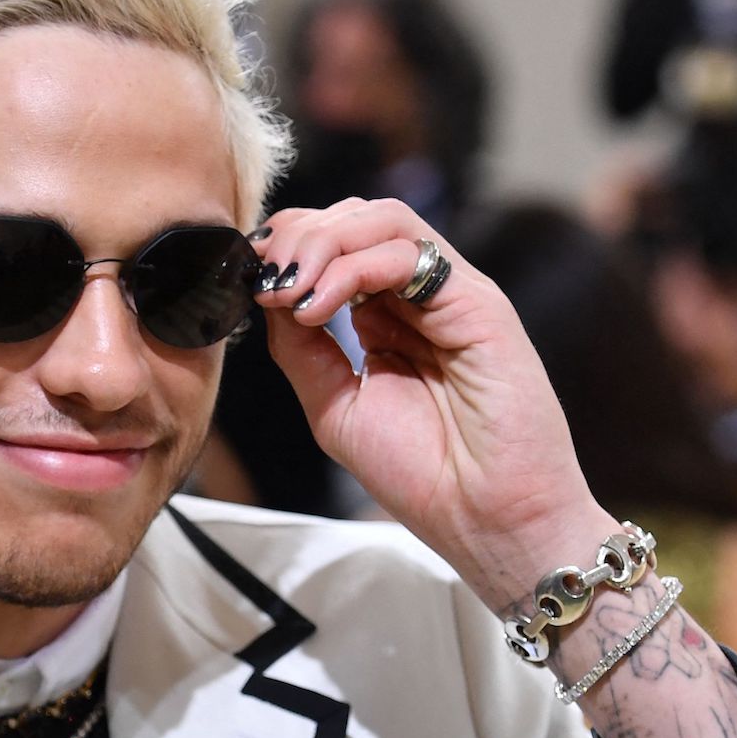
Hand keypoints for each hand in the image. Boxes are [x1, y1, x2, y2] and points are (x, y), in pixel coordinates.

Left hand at [256, 198, 736, 737]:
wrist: (488, 519)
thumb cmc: (423, 475)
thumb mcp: (333, 405)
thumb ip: (301, 347)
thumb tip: (267, 289)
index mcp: (387, 321)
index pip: (332, 249)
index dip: (285, 251)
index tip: (248, 282)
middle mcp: (420, 298)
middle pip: (352, 219)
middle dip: (296, 237)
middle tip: (266, 280)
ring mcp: (450, 293)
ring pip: (380, 218)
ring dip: (320, 242)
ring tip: (290, 289)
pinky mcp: (477, 300)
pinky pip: (409, 250)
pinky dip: (351, 266)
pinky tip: (319, 306)